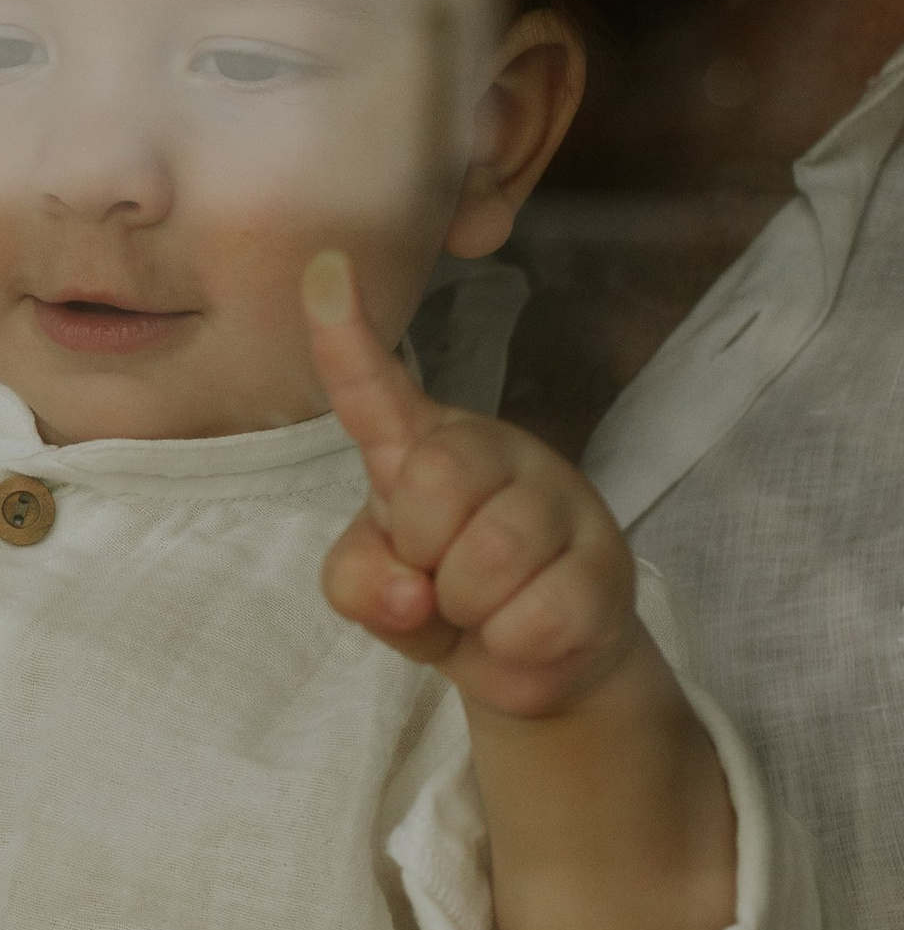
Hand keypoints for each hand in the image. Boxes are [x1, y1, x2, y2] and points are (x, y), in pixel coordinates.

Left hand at [304, 249, 642, 720]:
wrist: (534, 662)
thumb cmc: (443, 600)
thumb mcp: (377, 590)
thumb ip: (359, 582)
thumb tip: (411, 592)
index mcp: (423, 445)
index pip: (378, 387)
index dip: (346, 335)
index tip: (324, 267)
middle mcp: (492, 451)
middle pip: (432, 480)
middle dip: (421, 551)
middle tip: (442, 575)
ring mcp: (558, 499)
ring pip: (488, 558)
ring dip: (470, 609)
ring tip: (486, 607)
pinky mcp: (605, 562)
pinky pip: (536, 618)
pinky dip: (514, 647)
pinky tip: (527, 632)